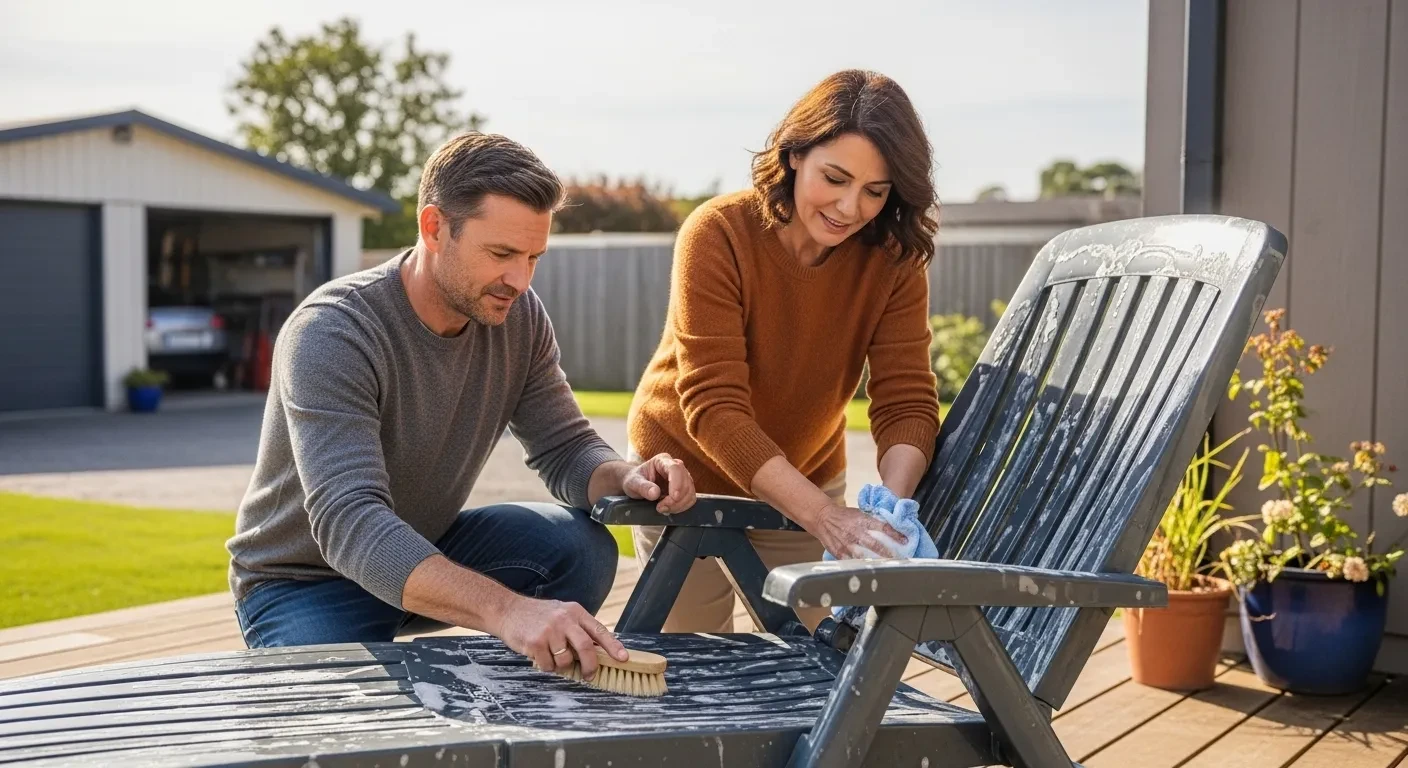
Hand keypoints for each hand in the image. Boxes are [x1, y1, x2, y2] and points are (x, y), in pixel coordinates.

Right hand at [494, 595, 627, 680]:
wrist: (508, 610)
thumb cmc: (539, 616)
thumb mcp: (562, 614)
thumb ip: (579, 629)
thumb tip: (599, 651)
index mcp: (575, 612)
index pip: (599, 630)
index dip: (613, 646)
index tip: (623, 659)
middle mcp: (564, 619)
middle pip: (586, 648)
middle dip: (591, 666)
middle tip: (590, 675)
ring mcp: (550, 630)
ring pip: (566, 660)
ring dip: (561, 666)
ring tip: (552, 656)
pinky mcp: (535, 642)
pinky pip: (548, 665)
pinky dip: (547, 666)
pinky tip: (540, 656)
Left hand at [622, 452, 696, 513]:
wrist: (636, 484)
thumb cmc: (634, 480)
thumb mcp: (633, 483)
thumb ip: (643, 487)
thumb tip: (655, 493)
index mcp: (662, 460)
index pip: (675, 468)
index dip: (677, 483)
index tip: (673, 497)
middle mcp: (675, 466)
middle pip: (686, 481)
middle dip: (676, 499)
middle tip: (660, 508)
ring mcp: (682, 477)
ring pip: (690, 491)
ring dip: (679, 504)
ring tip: (663, 509)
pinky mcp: (684, 488)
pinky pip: (690, 498)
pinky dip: (682, 506)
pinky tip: (669, 509)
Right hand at [813, 502, 905, 559]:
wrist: (823, 518)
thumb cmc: (844, 516)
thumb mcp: (859, 513)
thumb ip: (873, 521)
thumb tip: (891, 528)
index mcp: (862, 520)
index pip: (882, 527)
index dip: (894, 534)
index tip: (905, 541)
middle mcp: (855, 532)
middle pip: (874, 544)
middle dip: (887, 553)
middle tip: (899, 559)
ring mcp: (846, 544)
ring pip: (863, 556)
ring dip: (875, 562)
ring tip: (887, 568)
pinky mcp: (839, 552)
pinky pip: (851, 562)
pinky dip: (860, 567)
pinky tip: (869, 572)